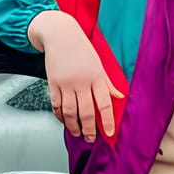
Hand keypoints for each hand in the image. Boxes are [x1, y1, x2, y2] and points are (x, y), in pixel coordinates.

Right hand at [28, 11, 124, 142]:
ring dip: (74, 126)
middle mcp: (82, 82)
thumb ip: (108, 83)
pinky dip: (60, 116)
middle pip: (86, 112)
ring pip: (70, 112)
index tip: (109, 133)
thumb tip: (120, 96)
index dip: (107, 121)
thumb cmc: (82, 49)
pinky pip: (56, 105)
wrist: (60, 35)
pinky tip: (64, 121)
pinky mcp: (53, 84)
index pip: (104, 104)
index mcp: (96, 77)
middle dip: (90, 129)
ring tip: (78, 133)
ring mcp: (66, 83)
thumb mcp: (99, 64)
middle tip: (91, 138)